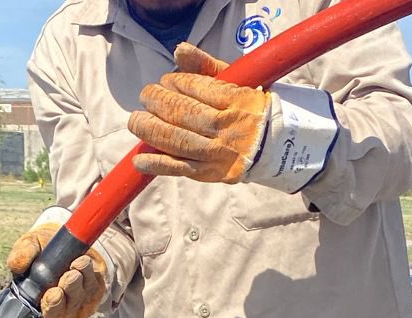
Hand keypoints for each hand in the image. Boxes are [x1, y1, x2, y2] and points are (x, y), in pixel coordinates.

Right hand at [6, 222, 107, 317]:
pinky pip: (92, 288)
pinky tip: (81, 263)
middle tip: (55, 293)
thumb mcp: (30, 246)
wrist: (70, 238)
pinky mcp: (94, 293)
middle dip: (55, 306)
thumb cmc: (44, 248)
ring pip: (75, 301)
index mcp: (33, 306)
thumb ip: (22, 254)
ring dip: (73, 287)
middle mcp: (55, 311)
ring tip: (72, 271)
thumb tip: (16, 266)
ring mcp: (76, 304)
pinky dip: (87, 275)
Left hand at [128, 43, 269, 183]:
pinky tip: (140, 160)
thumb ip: (206, 66)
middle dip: (158, 102)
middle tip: (146, 96)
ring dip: (151, 130)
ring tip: (137, 121)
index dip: (176, 82)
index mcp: (236, 101)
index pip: (197, 87)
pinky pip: (180, 168)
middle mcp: (227, 127)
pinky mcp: (211, 173)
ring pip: (178, 140)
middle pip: (184, 113)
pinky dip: (157, 164)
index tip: (167, 81)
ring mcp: (218, 153)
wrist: (275, 147)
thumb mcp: (235, 82)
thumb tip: (179, 50)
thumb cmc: (250, 110)